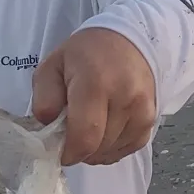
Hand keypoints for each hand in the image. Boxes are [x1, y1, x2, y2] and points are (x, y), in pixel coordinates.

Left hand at [31, 28, 157, 165]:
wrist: (128, 41)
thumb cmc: (86, 54)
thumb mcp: (52, 65)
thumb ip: (43, 97)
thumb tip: (48, 126)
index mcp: (95, 83)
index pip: (84, 137)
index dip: (68, 152)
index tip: (59, 149)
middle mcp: (124, 97)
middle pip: (97, 148)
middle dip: (78, 149)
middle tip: (70, 131)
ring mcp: (142, 110)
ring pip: (111, 152)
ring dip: (94, 149)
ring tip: (87, 125)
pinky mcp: (151, 120)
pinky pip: (127, 150)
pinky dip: (111, 148)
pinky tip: (103, 130)